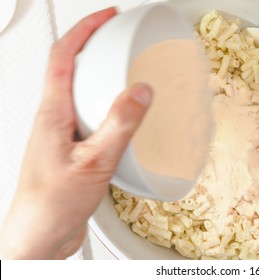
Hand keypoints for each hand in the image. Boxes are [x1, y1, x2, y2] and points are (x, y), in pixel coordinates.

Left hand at [0, 8, 152, 258]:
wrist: (40, 234)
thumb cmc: (53, 203)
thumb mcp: (94, 161)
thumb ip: (119, 125)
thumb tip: (139, 92)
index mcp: (53, 114)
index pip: (63, 57)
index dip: (84, 30)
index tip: (107, 17)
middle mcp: (53, 119)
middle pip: (68, 68)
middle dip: (92, 45)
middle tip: (116, 37)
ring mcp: (61, 133)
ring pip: (78, 92)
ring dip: (99, 74)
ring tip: (123, 71)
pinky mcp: (71, 148)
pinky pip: (88, 115)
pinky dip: (105, 104)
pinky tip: (122, 117)